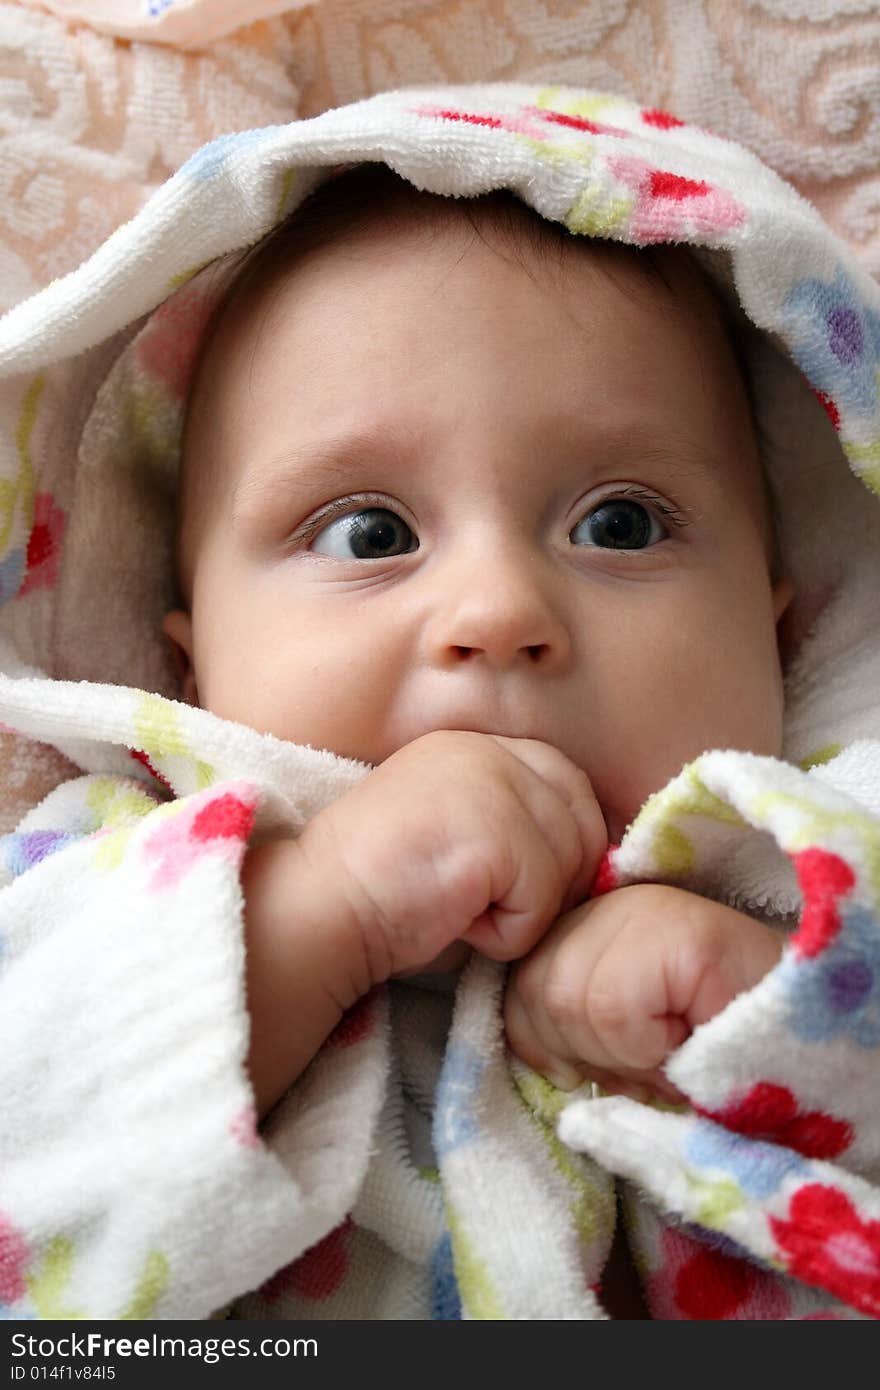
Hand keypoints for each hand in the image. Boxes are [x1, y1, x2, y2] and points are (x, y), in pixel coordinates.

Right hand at [242, 731, 604, 1115]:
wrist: (317, 910)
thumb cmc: (385, 894)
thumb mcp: (461, 836)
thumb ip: (522, 826)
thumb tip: (592, 861)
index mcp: (479, 745)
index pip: (572, 787)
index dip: (561, 847)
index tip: (509, 887)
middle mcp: (489, 750)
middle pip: (584, 825)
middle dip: (554, 883)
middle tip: (488, 907)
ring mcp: (491, 784)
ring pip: (569, 866)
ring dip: (526, 912)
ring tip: (463, 909)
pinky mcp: (492, 832)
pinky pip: (542, 903)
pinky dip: (507, 935)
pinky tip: (454, 921)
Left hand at [504, 883, 784, 1101]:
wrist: (803, 1038)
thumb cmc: (708, 1047)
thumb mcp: (619, 1040)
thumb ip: (566, 1030)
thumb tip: (535, 1057)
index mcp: (587, 921)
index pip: (518, 988)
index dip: (554, 1044)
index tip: (614, 1057)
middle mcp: (608, 899)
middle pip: (534, 996)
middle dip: (585, 1051)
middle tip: (651, 1054)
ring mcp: (642, 907)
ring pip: (569, 1003)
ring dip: (621, 1053)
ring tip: (674, 1044)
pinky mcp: (677, 931)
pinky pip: (612, 1008)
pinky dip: (645, 1046)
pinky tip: (688, 1033)